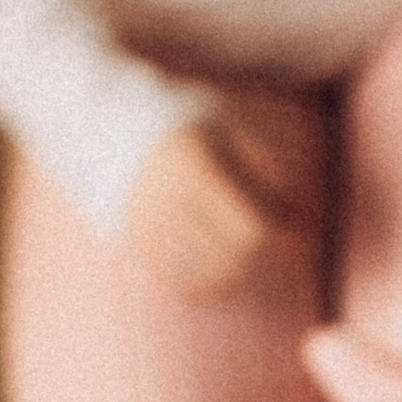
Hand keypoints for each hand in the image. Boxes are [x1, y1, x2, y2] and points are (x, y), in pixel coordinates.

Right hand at [125, 88, 325, 301]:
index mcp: (193, 164)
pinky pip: (174, 280)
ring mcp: (142, 221)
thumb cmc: (182, 120)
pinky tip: (221, 276)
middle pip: (234, 252)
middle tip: (278, 242)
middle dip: (265, 251)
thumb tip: (298, 217)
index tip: (299, 232)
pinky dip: (202, 283)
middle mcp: (164, 196)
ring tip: (250, 251)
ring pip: (207, 270)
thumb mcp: (226, 126)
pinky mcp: (127, 239)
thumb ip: (263, 166)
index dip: (283, 233)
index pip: (252, 224)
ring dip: (239, 269)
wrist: (102, 118)